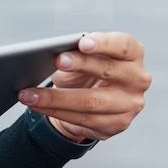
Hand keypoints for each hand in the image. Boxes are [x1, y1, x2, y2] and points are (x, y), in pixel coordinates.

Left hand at [18, 31, 150, 143]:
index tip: (82, 42)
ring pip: (91, 102)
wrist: (91, 101)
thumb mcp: (82, 57)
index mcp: (133, 54)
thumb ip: (74, 52)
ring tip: (29, 92)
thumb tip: (50, 53)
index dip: (104, 43)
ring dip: (55, 98)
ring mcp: (130, 105)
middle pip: (109, 71)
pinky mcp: (117, 125)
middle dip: (80, 65)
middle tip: (56, 61)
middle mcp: (138, 79)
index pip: (124, 45)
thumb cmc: (87, 70)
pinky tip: (35, 104)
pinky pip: (82, 119)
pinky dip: (54, 111)